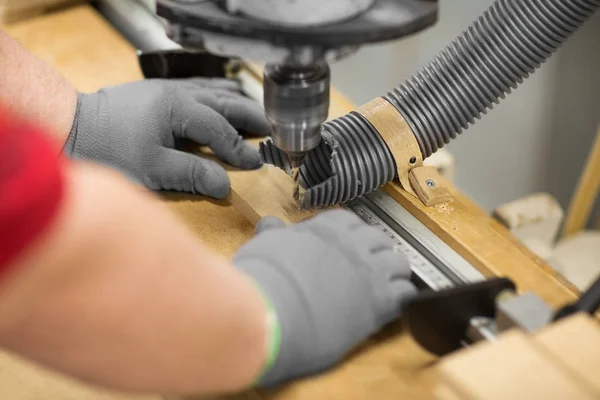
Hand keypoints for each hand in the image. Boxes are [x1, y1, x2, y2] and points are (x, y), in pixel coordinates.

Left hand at [64, 78, 270, 198]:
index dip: (239, 148)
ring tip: (254, 115)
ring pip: (211, 92)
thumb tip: (226, 184)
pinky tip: (220, 101)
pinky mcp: (156, 93)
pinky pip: (196, 90)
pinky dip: (215, 97)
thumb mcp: (152, 168)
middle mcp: (176, 93)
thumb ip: (192, 173)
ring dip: (235, 105)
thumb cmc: (109, 149)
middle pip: (222, 103)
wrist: (71, 127)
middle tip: (270, 130)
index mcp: (178, 108)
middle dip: (248, 117)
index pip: (219, 129)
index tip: (256, 163)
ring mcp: (166, 90)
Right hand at [234, 210, 416, 385]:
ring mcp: (370, 271)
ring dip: (393, 272)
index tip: (346, 245)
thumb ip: (275, 233)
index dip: (350, 234)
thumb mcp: (264, 245)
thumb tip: (270, 224)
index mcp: (326, 229)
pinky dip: (402, 298)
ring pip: (398, 263)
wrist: (271, 313)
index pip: (349, 222)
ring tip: (385, 284)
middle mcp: (353, 244)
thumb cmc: (264, 279)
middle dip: (375, 250)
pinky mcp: (380, 301)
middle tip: (368, 266)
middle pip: (378, 239)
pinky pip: (405, 293)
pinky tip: (393, 306)